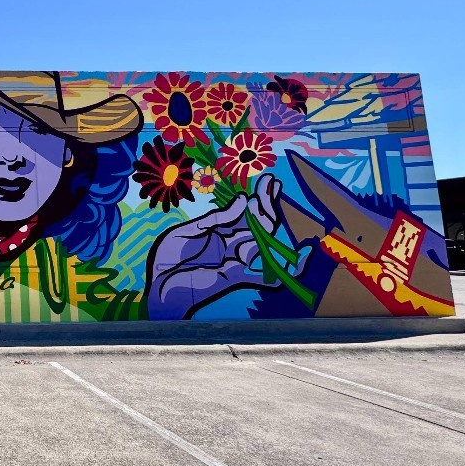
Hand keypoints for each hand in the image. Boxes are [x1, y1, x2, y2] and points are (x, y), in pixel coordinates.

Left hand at [145, 174, 290, 319]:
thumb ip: (217, 219)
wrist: (158, 284)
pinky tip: (306, 255)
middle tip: (271, 183)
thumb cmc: (168, 258)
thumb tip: (244, 201)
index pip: (246, 214)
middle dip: (266, 203)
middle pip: (258, 225)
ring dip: (264, 220)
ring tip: (262, 200)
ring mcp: (236, 261)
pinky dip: (289, 269)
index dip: (259, 199)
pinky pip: (267, 275)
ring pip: (262, 240)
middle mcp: (232, 246)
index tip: (269, 181)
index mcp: (220, 233)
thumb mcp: (190, 230)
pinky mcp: (237, 276)